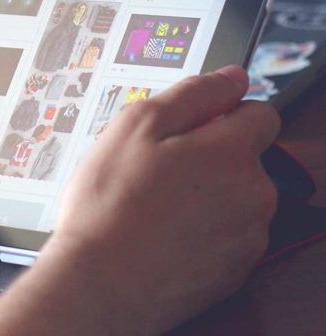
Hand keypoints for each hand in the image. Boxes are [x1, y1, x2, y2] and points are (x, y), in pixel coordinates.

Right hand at [0, 66, 280, 334]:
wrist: (101, 282)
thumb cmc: (110, 205)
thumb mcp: (134, 126)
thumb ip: (192, 94)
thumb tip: (231, 78)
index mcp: (233, 150)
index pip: (259, 111)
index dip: (220, 113)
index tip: (186, 128)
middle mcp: (255, 191)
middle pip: (245, 157)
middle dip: (209, 157)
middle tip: (155, 169)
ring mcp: (248, 234)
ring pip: (236, 198)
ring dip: (206, 195)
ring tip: (154, 205)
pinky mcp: (236, 270)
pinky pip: (227, 236)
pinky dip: (203, 232)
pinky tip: (163, 234)